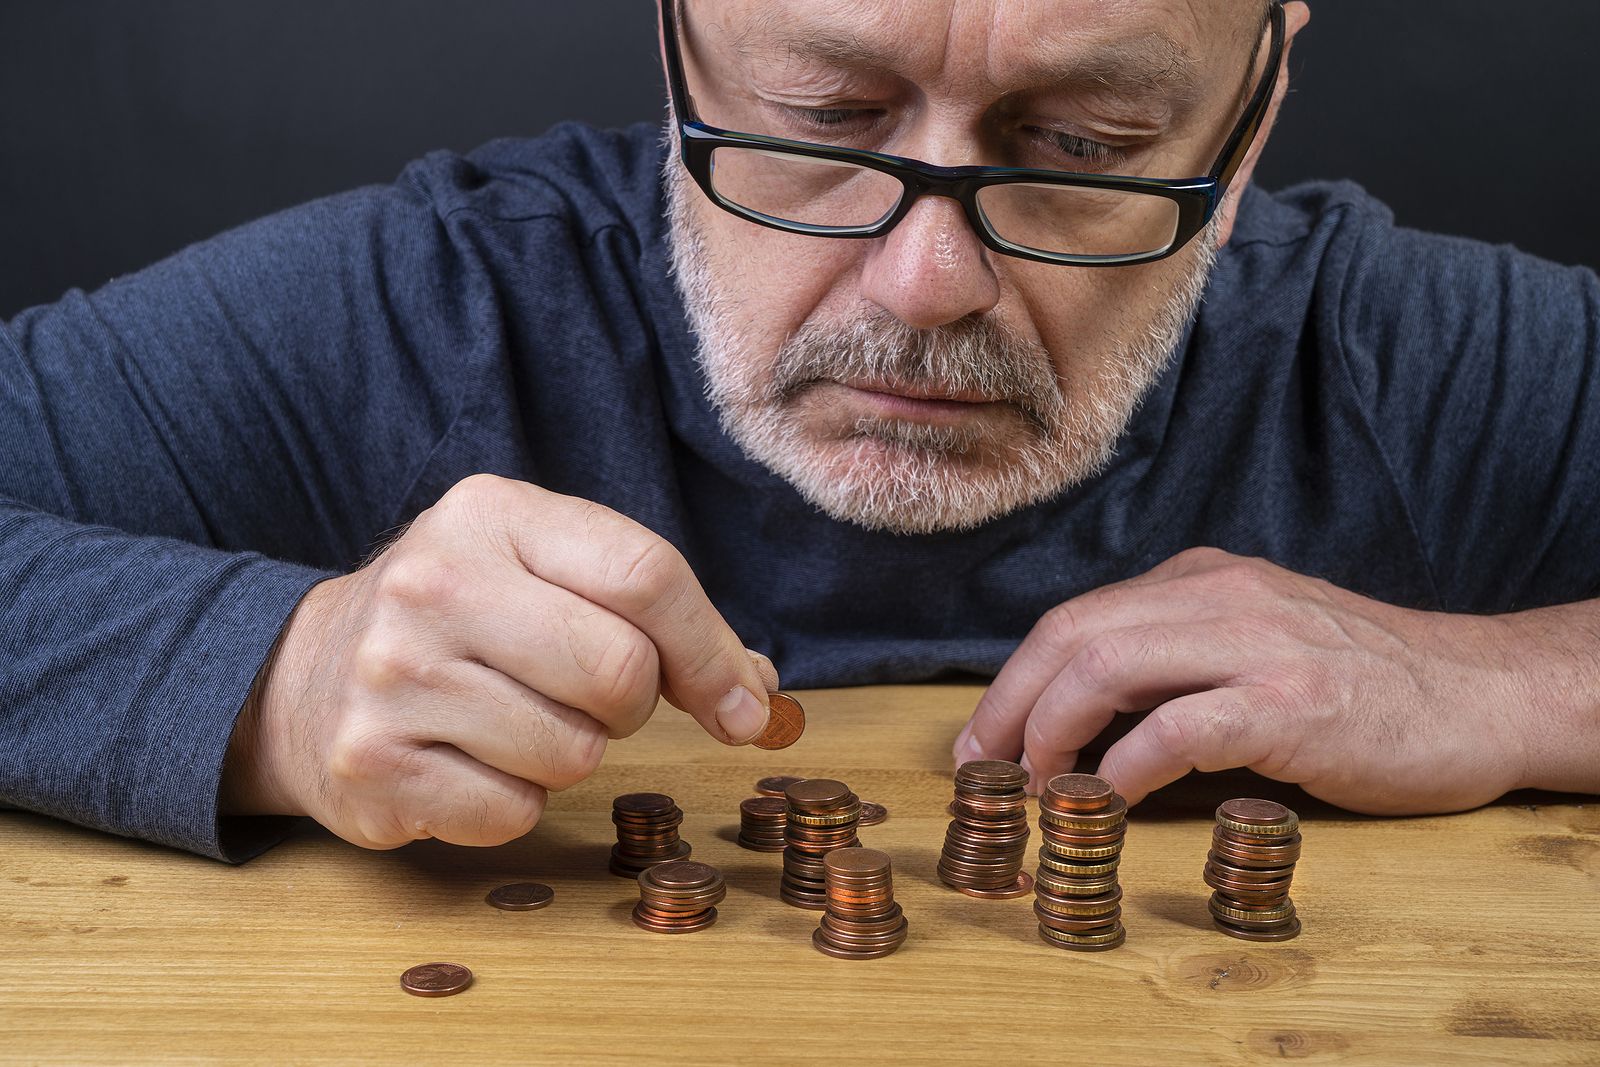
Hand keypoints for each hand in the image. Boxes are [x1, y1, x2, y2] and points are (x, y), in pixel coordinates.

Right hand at [220, 474, 777, 848]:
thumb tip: (759, 696)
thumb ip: (657, 614)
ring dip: (569, 753)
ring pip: (573, 753)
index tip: (741, 704)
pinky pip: (513, 811)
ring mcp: (394, 677)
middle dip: (630, 703)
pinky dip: (513, 801)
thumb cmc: (463, 620)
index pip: (647, 576)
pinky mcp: (372, 766)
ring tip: (516, 719)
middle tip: (588, 696)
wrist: (304, 675)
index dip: (711, 652)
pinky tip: (470, 761)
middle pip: (620, 673)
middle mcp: (435, 584)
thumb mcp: (547, 572)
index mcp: (494, 513)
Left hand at [953, 547, 1550, 813]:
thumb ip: (1176, 658)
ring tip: (1038, 788)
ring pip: (1107, 668)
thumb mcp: (1255, 640)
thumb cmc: (1362, 682)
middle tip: (984, 770)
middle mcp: (1220, 595)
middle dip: (1009, 706)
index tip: (984, 739)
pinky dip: (1125, 767)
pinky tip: (1111, 799)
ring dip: (1050, 734)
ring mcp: (1257, 644)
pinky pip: (1178, 728)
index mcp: (1201, 579)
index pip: (1073, 618)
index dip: (1012, 681)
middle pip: (1070, 636)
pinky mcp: (1293, 703)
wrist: (1481, 693)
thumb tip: (1075, 718)